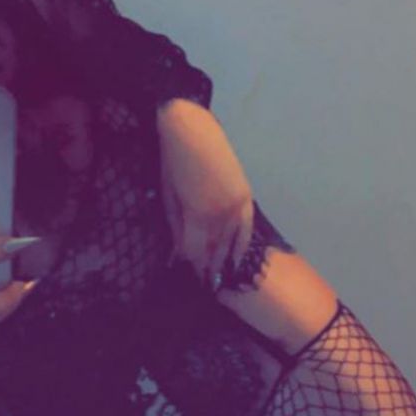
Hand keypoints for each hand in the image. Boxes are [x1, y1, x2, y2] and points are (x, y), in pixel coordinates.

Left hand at [157, 101, 254, 290]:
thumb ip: (176, 228)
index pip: (195, 252)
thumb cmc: (172, 162)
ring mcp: (236, 206)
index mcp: (197, 216)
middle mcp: (220, 215)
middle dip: (209, 269)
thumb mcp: (169, 198)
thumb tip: (178, 255)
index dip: (192, 266)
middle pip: (214, 251)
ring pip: (231, 242)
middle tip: (207, 285)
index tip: (192, 278)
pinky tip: (239, 258)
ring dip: (225, 261)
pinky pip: (247, 227)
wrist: (192, 130)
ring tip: (221, 277)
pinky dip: (242, 244)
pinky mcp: (245, 196)